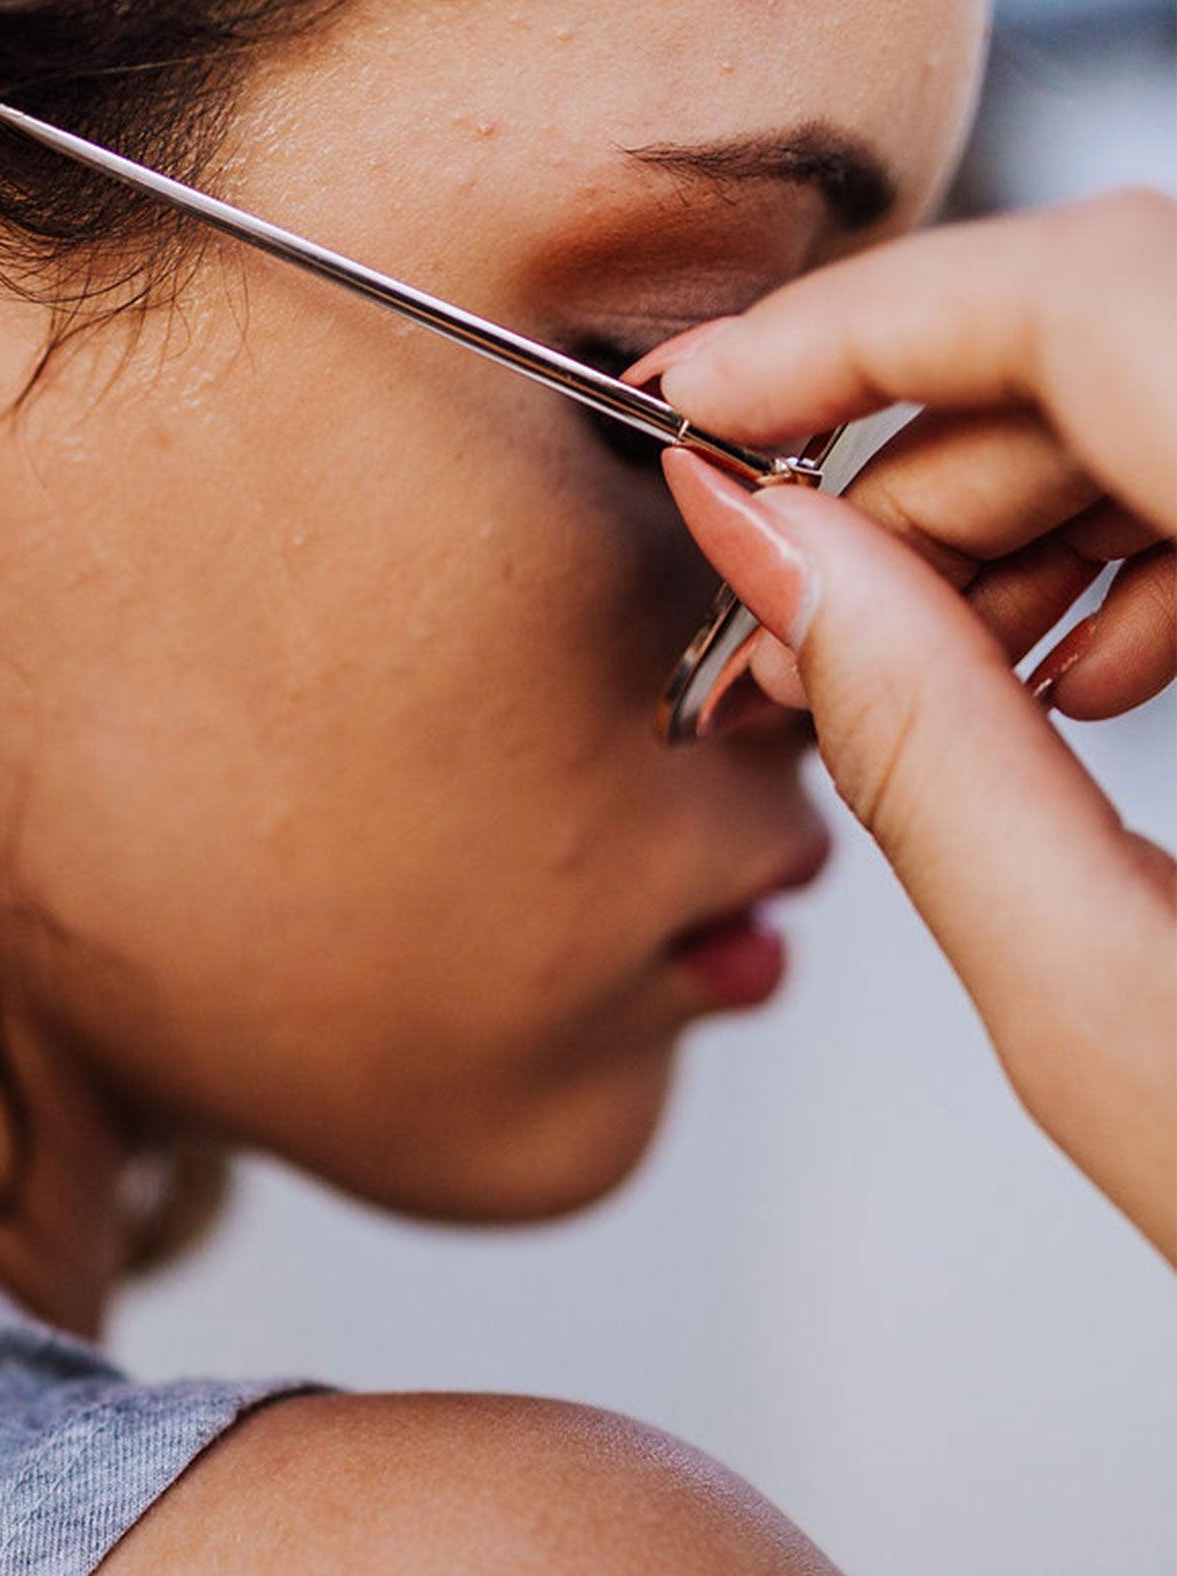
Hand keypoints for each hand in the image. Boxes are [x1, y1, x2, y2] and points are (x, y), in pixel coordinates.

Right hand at [641, 188, 1176, 1266]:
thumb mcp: (1097, 1004)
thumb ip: (920, 747)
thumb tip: (765, 559)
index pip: (1102, 308)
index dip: (861, 335)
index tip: (705, 410)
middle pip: (1138, 326)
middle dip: (914, 458)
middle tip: (784, 609)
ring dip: (1012, 506)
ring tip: (925, 670)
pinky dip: (1126, 539)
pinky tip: (1068, 669)